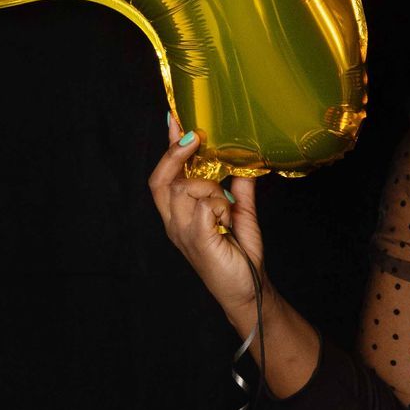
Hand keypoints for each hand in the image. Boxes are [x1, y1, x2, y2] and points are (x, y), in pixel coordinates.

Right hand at [148, 116, 265, 323]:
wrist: (248, 291)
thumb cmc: (239, 257)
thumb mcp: (240, 214)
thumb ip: (239, 188)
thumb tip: (246, 160)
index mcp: (179, 214)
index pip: (164, 175)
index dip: (168, 146)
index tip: (175, 118)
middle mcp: (174, 222)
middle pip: (161, 178)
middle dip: (177, 154)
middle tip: (197, 139)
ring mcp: (182, 232)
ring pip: (186, 188)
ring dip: (212, 190)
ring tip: (227, 211)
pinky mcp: (197, 240)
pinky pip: (204, 206)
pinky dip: (220, 207)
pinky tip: (227, 222)